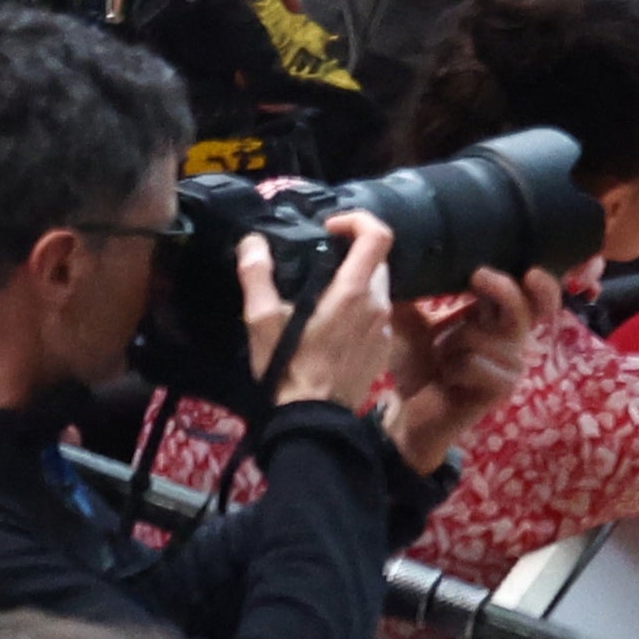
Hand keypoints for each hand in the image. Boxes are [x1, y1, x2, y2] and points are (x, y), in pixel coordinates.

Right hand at [251, 214, 396, 410]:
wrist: (315, 419)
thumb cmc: (287, 368)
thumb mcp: (262, 321)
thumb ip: (257, 276)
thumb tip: (253, 242)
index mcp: (353, 292)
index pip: (378, 235)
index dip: (358, 220)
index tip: (329, 227)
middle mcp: (378, 304)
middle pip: (377, 260)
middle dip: (351, 252)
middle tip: (318, 260)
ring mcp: (385, 326)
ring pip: (378, 286)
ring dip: (354, 280)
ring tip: (319, 292)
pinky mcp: (384, 345)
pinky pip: (377, 313)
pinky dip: (359, 307)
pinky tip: (331, 323)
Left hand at [384, 265, 567, 475]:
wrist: (410, 414)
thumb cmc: (417, 369)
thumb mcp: (409, 326)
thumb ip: (412, 296)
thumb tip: (396, 260)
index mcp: (495, 320)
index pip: (529, 296)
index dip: (541, 284)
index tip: (530, 269)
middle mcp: (510, 340)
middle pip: (525, 308)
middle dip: (503, 289)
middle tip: (478, 275)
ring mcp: (511, 365)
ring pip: (483, 336)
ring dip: (451, 344)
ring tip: (442, 360)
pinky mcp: (503, 388)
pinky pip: (475, 363)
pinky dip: (453, 368)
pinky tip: (448, 380)